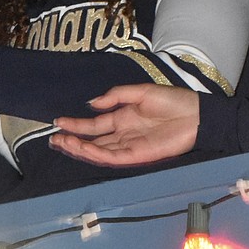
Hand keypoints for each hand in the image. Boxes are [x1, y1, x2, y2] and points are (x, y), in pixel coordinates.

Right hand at [50, 85, 200, 166]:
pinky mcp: (136, 155)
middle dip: (71, 139)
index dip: (76, 124)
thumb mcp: (141, 91)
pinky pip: (111, 156)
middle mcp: (122, 134)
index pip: (94, 124)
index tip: (58, 122)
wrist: (196, 115)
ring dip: (78, 147)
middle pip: (91, 140)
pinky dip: (95, 153)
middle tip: (53, 137)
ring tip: (61, 142)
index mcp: (122, 118)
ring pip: (97, 150)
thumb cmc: (173, 101)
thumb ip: (116, 96)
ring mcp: (127, 146)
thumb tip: (92, 104)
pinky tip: (82, 147)